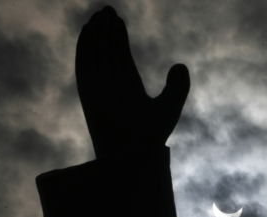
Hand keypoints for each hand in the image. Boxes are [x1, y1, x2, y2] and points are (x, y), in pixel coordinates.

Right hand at [76, 5, 189, 157]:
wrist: (134, 153)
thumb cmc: (152, 136)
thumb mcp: (171, 106)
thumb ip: (178, 86)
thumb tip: (180, 65)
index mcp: (129, 89)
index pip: (122, 58)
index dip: (119, 39)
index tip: (118, 21)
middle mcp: (112, 87)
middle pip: (107, 53)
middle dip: (106, 32)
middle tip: (106, 10)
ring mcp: (100, 89)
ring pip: (96, 56)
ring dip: (96, 36)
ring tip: (99, 15)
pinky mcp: (90, 92)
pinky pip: (85, 65)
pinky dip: (85, 48)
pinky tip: (88, 31)